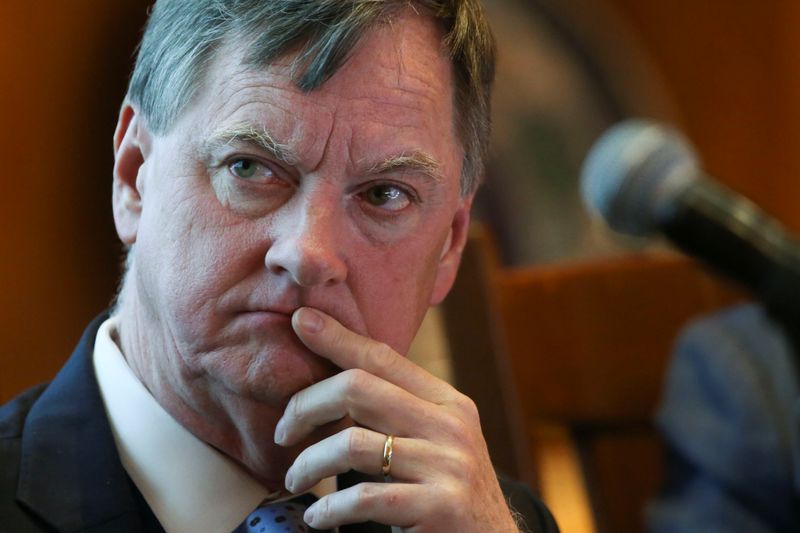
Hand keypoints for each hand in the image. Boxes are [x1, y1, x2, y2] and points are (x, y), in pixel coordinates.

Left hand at [273, 307, 519, 531]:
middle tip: (282, 432)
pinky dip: (330, 508)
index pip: (383, 357)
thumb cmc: (448, 491)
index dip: (338, 338)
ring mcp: (448, 465)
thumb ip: (400, 411)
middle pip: (358, 389)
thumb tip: (337, 382)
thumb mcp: (437, 440)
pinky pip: (364, 498)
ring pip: (352, 445)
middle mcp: (450, 425)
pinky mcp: (439, 506)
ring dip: (308, 464)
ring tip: (294, 480)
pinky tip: (318, 517)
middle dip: (306, 405)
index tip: (301, 321)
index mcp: (447, 401)